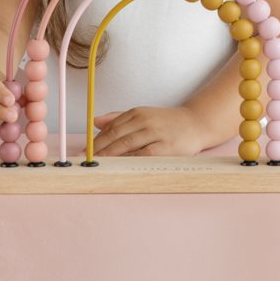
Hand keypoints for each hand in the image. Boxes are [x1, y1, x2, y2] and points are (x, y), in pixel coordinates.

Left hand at [91, 106, 205, 156]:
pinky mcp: (165, 147)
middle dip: (98, 150)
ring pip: (127, 145)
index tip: (84, 152)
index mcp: (137, 112)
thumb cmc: (167, 122)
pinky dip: (129, 161)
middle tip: (85, 162)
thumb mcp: (143, 115)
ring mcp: (155, 133)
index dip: (96, 141)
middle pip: (116, 136)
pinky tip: (119, 167)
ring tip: (97, 166)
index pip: (111, 127)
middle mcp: (144, 120)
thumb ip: (118, 118)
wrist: (196, 123)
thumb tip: (95, 122)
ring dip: (110, 156)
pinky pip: (143, 155)